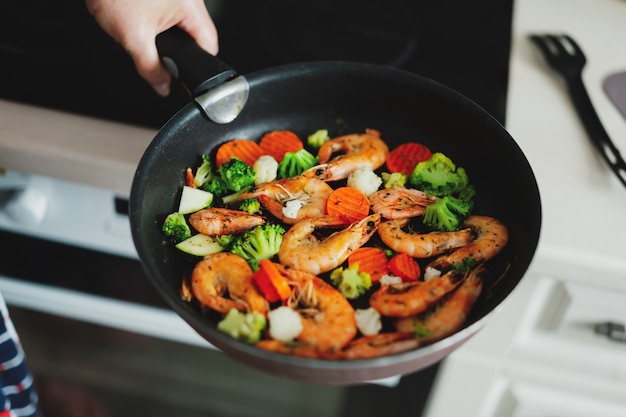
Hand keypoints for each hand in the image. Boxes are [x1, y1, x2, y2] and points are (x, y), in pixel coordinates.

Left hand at [85, 0, 218, 95]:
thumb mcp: (134, 39)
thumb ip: (151, 68)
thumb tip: (163, 86)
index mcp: (191, 5)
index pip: (209, 44)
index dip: (197, 63)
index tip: (184, 70)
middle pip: (197, 34)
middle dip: (181, 48)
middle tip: (160, 51)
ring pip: (184, 22)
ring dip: (171, 33)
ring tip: (149, 32)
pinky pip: (173, 10)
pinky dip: (161, 19)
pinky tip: (145, 19)